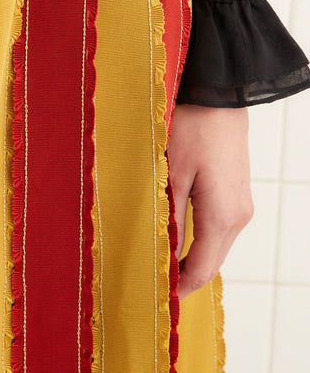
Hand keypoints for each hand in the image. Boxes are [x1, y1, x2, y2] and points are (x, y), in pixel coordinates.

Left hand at [168, 103, 252, 299]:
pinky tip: (177, 232)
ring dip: (192, 256)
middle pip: (212, 262)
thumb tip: (163, 250)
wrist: (219, 98)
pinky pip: (219, 227)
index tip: (158, 297)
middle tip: (153, 280)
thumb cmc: (194, 127)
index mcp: (222, 216)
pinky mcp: (237, 193)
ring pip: (216, 245)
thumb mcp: (172, 172)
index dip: (180, 287)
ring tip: (160, 258)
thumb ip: (169, 215)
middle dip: (185, 274)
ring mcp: (241, 205)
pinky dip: (200, 238)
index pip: (202, 269)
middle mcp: (238, 216)